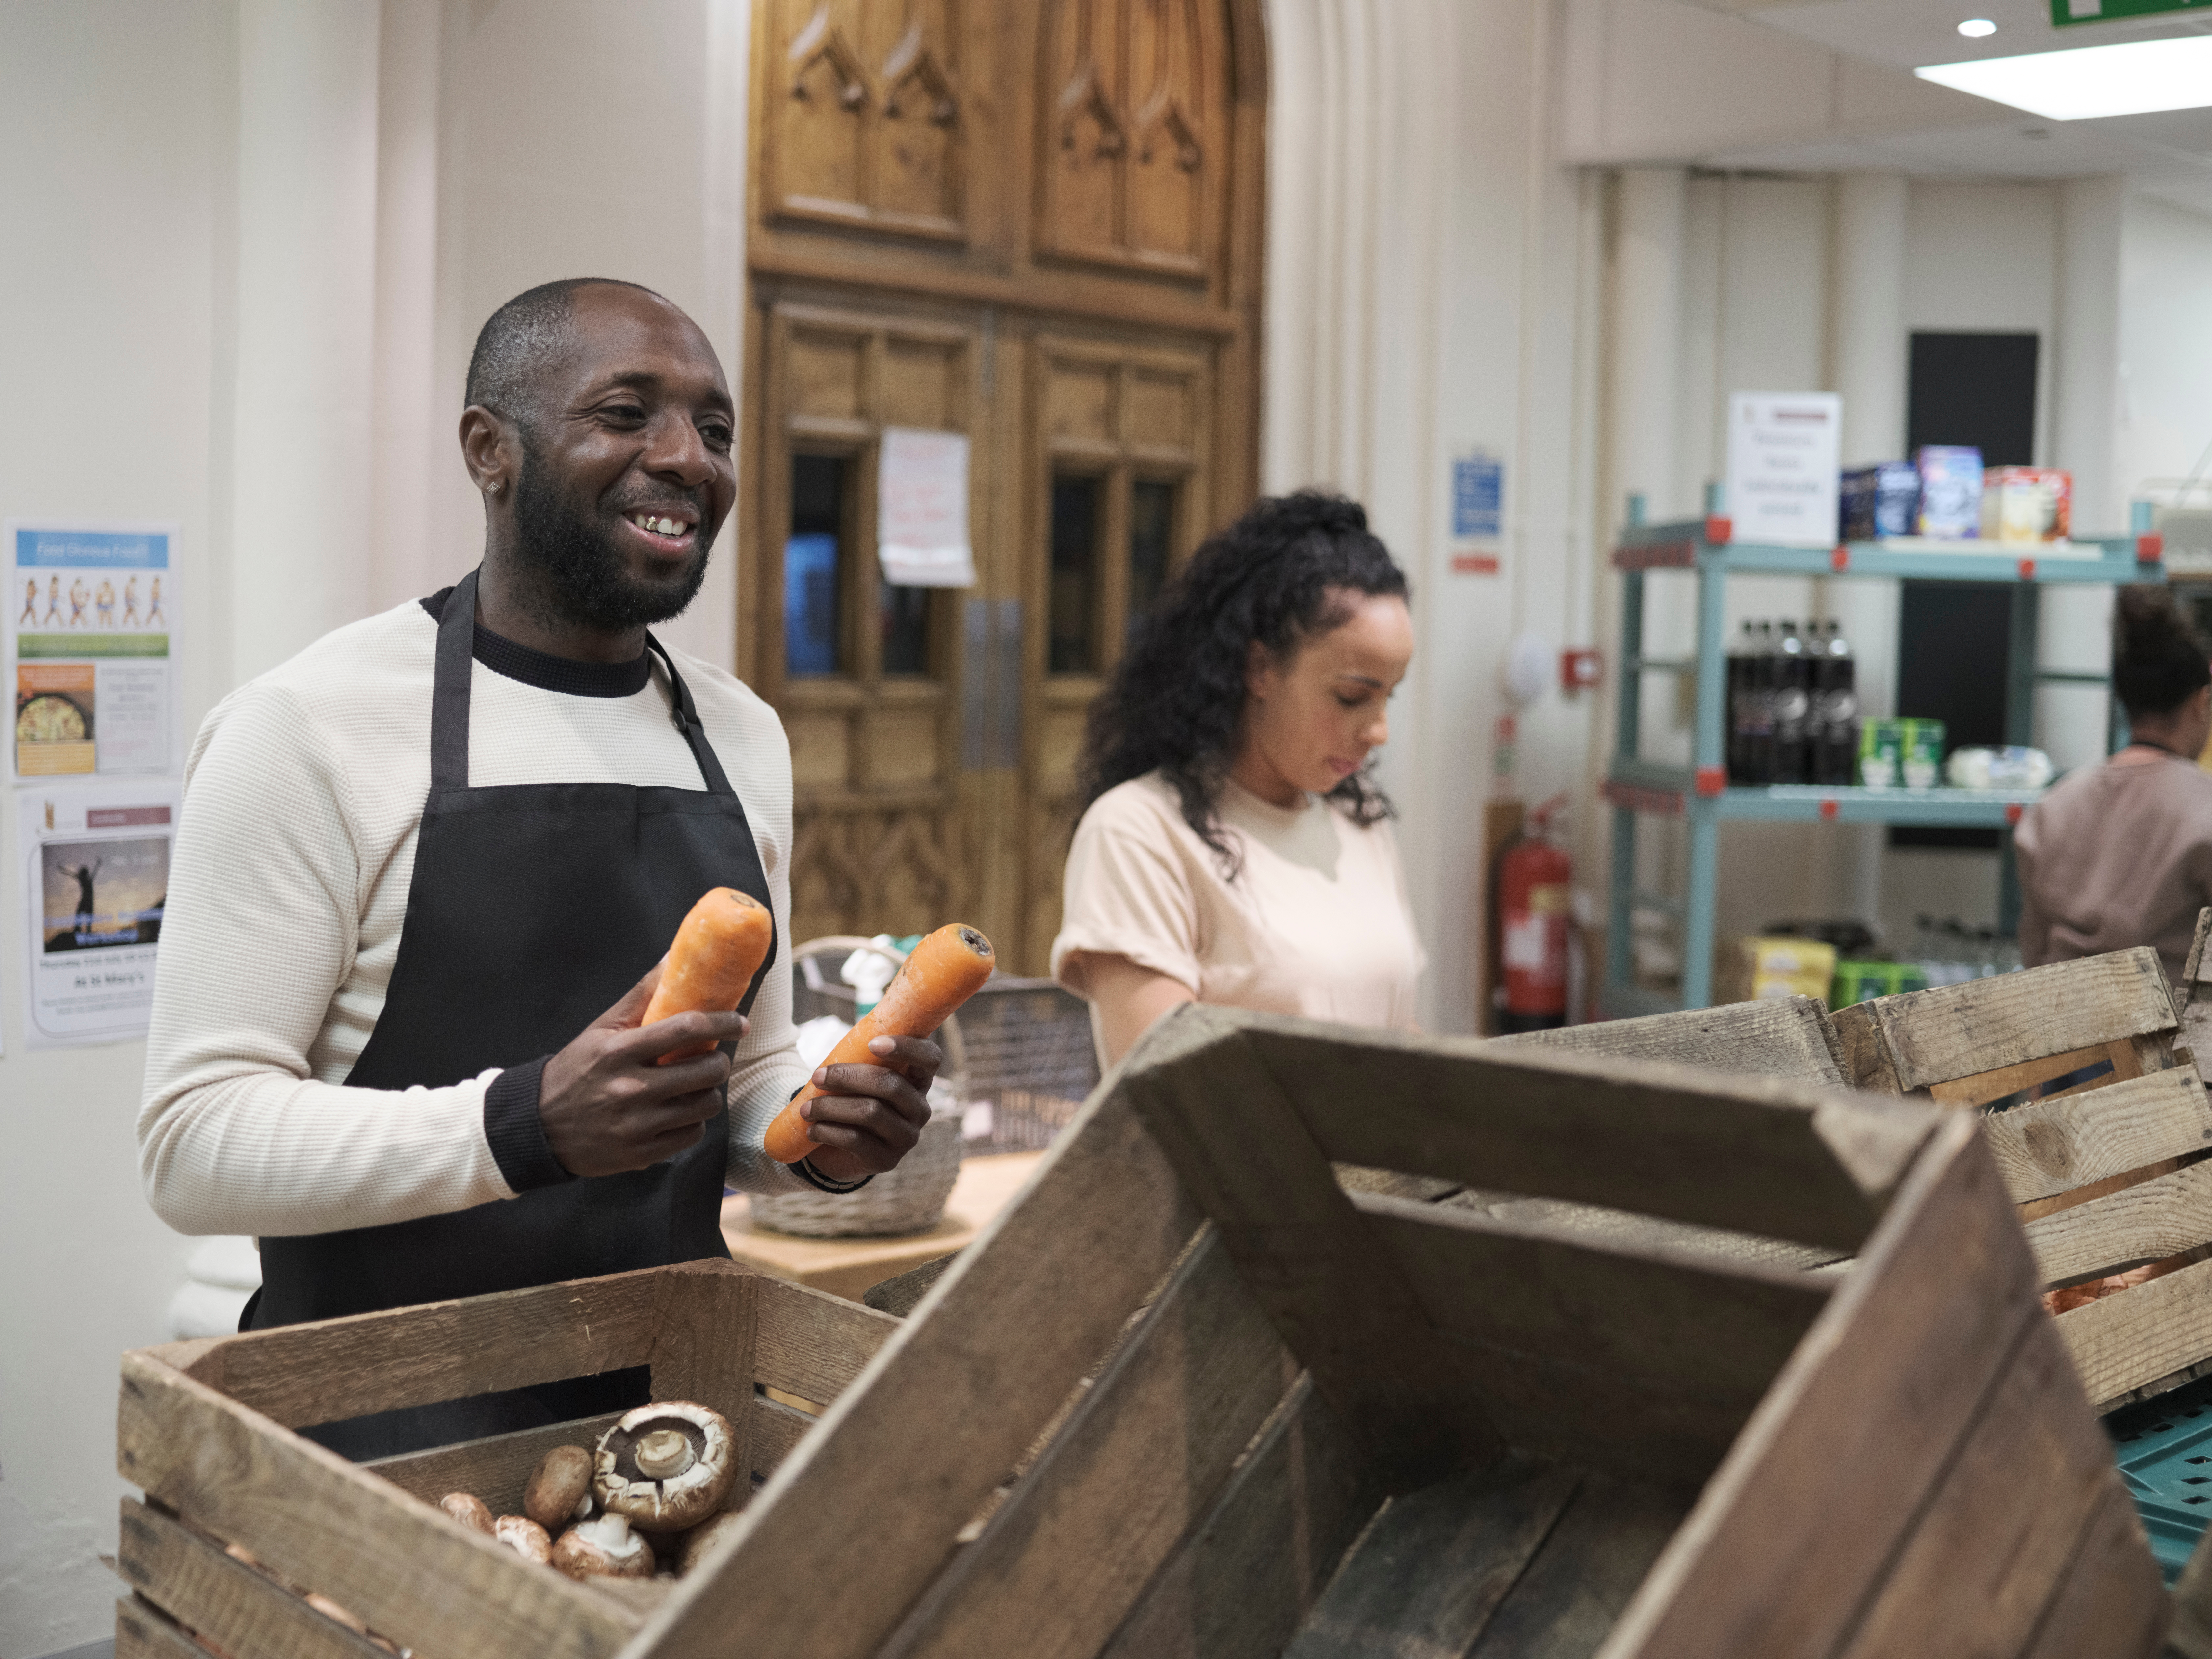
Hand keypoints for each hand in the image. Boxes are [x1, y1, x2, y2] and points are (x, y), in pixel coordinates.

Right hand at [539, 964, 747, 1177]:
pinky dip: (693, 1122)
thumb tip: (674, 957)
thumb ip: (640, 995)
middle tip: (711, 1059)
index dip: (723, 1022)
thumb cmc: (576, 1071)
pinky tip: (679, 1113)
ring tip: (693, 1087)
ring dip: (708, 1093)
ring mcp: (637, 1125)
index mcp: (619, 1051)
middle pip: (707, 1070)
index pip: (687, 1028)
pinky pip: (692, 1135)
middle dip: (718, 1061)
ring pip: (706, 1105)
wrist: (537, 1126)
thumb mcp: (601, 1029)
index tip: (738, 1022)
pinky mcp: (641, 1154)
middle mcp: (630, 1089)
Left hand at [796, 1033, 940, 1181]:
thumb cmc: (851, 1101)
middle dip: (849, 1077)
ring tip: (806, 1108)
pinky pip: (856, 1140)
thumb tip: (840, 1051)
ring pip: (871, 1112)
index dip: (908, 1047)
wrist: (841, 1151)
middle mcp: (920, 1109)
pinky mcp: (887, 1160)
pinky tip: (812, 1129)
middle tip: (817, 1076)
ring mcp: (906, 1137)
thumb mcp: (859, 1078)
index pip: (930, 1058)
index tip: (873, 1043)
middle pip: (891, 1085)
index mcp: (919, 1081)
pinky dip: (828, 1131)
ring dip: (831, 1107)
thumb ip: (861, 1060)